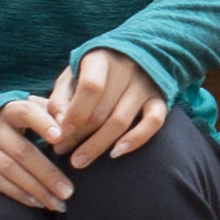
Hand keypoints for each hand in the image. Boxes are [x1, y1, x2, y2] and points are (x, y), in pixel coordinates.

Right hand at [0, 99, 76, 211]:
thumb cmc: (16, 120)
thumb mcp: (31, 109)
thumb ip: (52, 113)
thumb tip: (72, 123)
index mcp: (10, 109)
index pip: (27, 113)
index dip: (43, 124)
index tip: (60, 138)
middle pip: (22, 151)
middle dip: (47, 174)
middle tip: (68, 191)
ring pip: (10, 170)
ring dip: (36, 189)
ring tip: (58, 203)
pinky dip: (18, 194)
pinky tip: (37, 203)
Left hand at [41, 46, 171, 168]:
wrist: (130, 57)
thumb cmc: (91, 73)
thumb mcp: (71, 77)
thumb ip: (60, 99)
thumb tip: (59, 127)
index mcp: (101, 59)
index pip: (91, 87)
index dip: (75, 113)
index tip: (61, 133)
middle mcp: (127, 69)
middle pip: (102, 110)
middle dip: (79, 135)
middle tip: (62, 151)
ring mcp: (145, 84)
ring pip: (121, 121)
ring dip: (98, 145)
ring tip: (79, 161)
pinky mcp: (160, 99)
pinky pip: (153, 123)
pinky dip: (135, 140)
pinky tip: (116, 153)